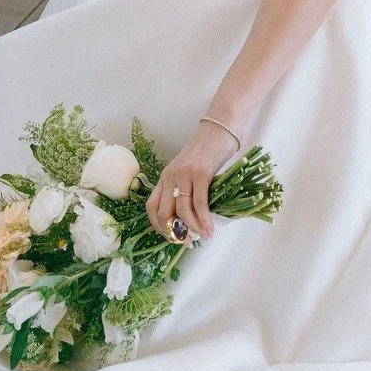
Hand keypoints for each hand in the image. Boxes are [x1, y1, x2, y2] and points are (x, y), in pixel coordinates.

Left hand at [145, 119, 239, 241]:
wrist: (219, 128)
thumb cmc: (207, 152)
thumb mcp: (189, 171)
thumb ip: (185, 190)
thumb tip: (189, 220)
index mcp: (165, 176)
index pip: (151, 207)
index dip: (159, 226)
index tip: (172, 237)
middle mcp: (171, 176)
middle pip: (163, 212)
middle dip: (174, 232)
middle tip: (187, 242)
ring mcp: (185, 174)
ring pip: (181, 211)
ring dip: (191, 229)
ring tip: (203, 237)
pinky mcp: (201, 173)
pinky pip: (199, 203)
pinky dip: (204, 220)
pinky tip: (210, 229)